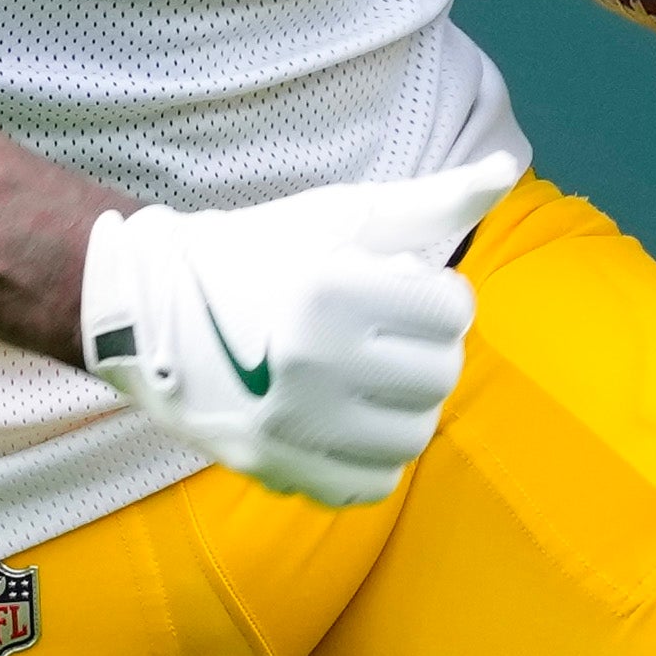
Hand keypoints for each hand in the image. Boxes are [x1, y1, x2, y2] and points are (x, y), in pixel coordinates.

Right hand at [76, 150, 523, 505]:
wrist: (148, 313)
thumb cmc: (257, 254)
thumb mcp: (339, 215)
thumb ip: (429, 200)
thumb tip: (507, 171)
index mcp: (329, 288)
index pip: (453, 311)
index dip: (435, 295)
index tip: (399, 288)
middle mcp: (312, 361)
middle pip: (441, 375)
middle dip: (425, 348)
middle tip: (385, 334)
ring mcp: (292, 423)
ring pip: (413, 435)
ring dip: (405, 405)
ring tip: (368, 378)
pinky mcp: (275, 467)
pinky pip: (370, 484)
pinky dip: (371, 456)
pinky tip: (346, 420)